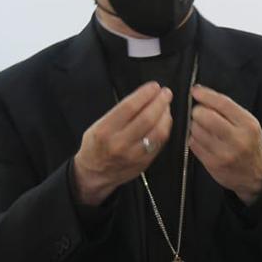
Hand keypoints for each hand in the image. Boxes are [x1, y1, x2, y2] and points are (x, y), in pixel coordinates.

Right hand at [73, 83, 172, 206]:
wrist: (95, 174)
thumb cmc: (96, 146)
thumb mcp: (99, 125)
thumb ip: (119, 113)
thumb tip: (143, 97)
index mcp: (105, 131)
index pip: (129, 107)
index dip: (145, 95)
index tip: (154, 86)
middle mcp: (120, 143)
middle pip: (147, 118)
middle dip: (160, 102)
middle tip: (166, 93)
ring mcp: (134, 155)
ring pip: (158, 132)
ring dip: (165, 115)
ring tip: (166, 106)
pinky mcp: (144, 162)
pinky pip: (160, 142)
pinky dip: (165, 128)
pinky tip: (165, 120)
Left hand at [189, 85, 261, 205]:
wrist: (256, 175)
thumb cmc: (250, 144)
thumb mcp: (248, 124)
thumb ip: (229, 110)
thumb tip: (203, 95)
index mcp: (248, 125)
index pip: (223, 104)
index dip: (206, 95)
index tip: (195, 91)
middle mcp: (237, 139)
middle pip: (206, 117)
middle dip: (198, 111)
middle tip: (199, 112)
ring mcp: (224, 153)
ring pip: (197, 130)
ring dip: (195, 126)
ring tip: (203, 128)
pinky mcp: (212, 164)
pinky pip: (193, 145)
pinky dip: (194, 139)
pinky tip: (202, 139)